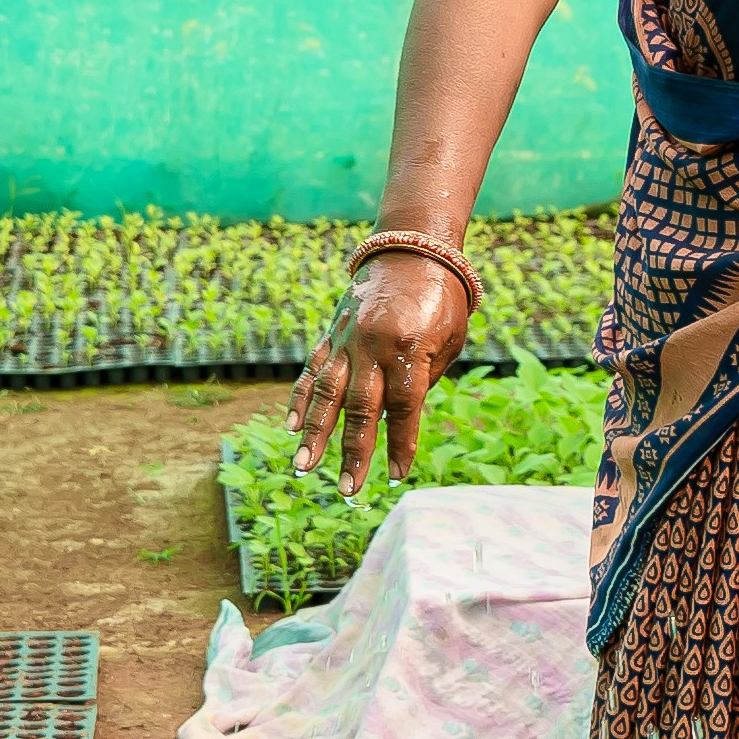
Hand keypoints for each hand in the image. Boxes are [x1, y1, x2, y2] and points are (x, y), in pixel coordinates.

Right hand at [294, 256, 474, 486]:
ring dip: (314, 432)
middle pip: (360, 409)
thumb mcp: (448, 341)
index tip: (396, 475)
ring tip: (303, 466)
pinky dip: (300, 398)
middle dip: (352, 452)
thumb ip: (423, 381)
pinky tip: (291, 425)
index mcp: (408, 349)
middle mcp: (373, 347)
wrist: (413, 249)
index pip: (403, 409)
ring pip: (327, 393)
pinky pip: (314, 369)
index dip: (399, 444)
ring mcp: (348, 339)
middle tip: (347, 488)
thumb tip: (397, 420)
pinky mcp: (334, 332)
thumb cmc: (442, 301)